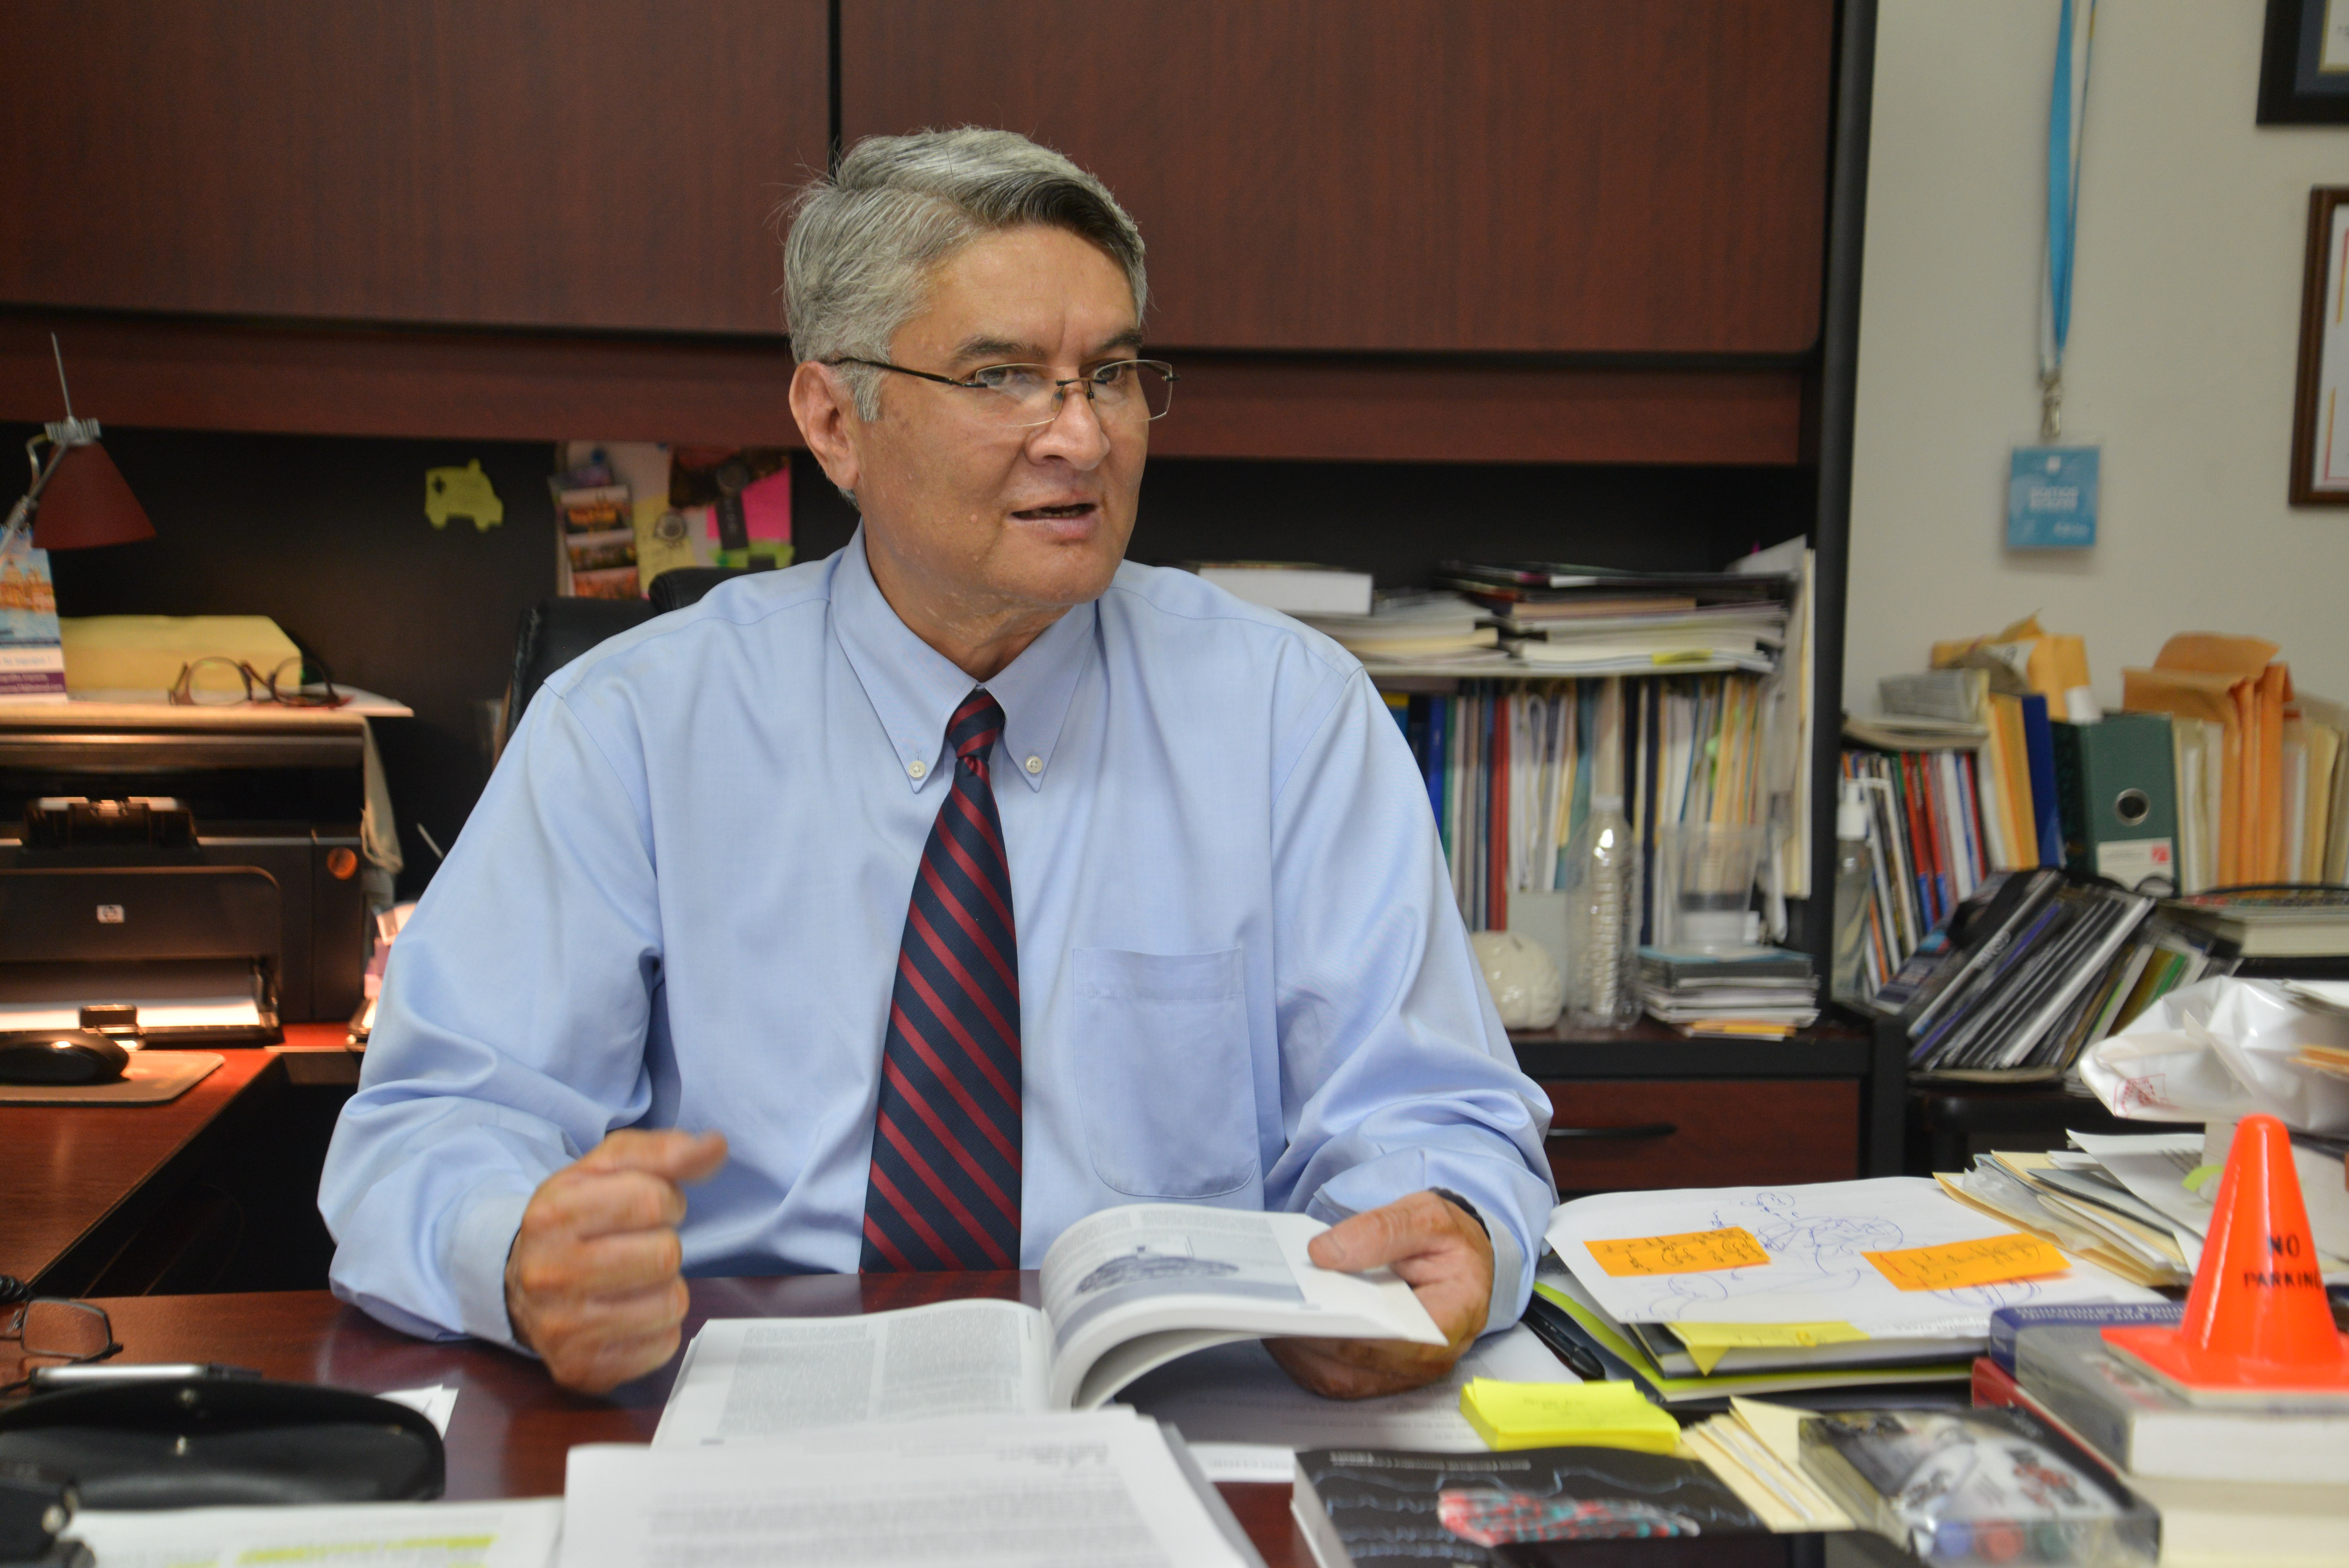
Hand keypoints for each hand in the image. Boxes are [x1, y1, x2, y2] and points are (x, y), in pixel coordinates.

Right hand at [503, 1128, 727, 1393]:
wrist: (519, 1284)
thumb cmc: (575, 1219)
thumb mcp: (606, 1170)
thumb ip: (662, 1152)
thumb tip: (715, 1146)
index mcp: (553, 1214)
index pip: (651, 1199)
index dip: (666, 1200)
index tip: (649, 1207)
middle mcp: (549, 1274)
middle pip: (665, 1255)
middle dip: (664, 1245)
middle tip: (638, 1245)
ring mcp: (562, 1328)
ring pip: (670, 1303)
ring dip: (665, 1288)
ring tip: (633, 1279)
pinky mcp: (582, 1368)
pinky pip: (663, 1346)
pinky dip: (658, 1328)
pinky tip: (628, 1313)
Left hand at [1266, 1189, 1493, 1399]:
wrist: (1457, 1258)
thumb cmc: (1446, 1241)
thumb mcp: (1427, 1216)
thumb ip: (1382, 1230)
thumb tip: (1326, 1254)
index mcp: (1454, 1316)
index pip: (1399, 1337)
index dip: (1352, 1327)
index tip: (1313, 1304)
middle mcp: (1432, 1357)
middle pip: (1362, 1362)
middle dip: (1315, 1336)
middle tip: (1277, 1309)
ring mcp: (1405, 1372)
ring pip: (1343, 1378)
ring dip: (1301, 1352)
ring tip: (1271, 1318)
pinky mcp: (1381, 1375)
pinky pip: (1335, 1378)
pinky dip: (1304, 1359)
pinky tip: (1282, 1330)